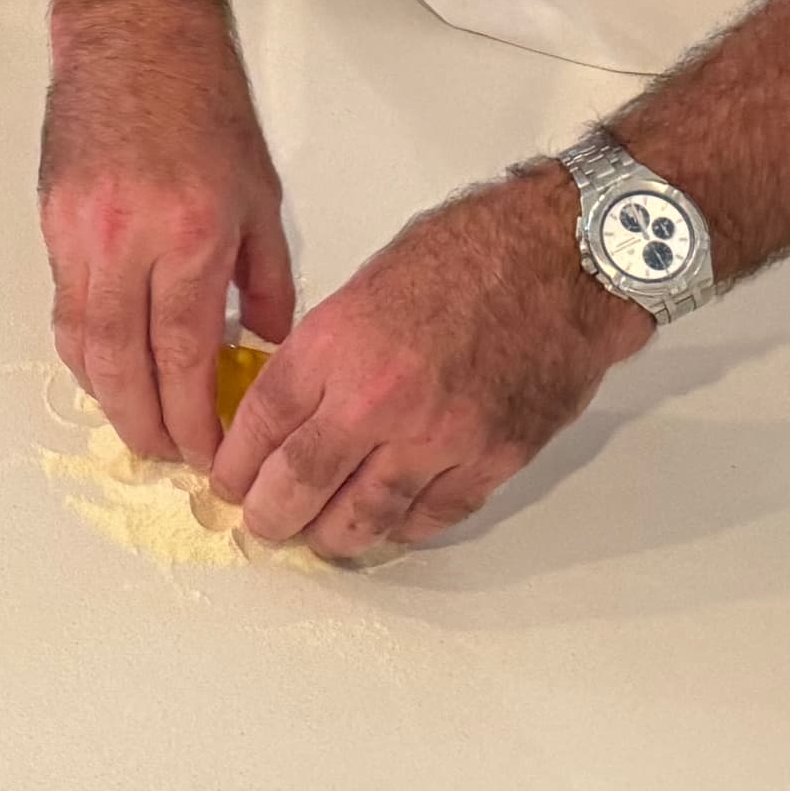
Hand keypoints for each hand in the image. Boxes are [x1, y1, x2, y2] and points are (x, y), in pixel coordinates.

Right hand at [37, 14, 295, 468]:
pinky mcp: (53, 219)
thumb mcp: (261, 193)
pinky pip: (65, 304)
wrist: (136, 35)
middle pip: (124, 364)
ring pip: (83, 342)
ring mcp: (81, 230)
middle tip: (167, 454)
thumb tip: (263, 345)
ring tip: (137, 422)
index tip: (208, 451)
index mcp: (192, 234)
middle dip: (146, 423)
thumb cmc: (203, 101)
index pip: (185, 355)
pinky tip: (107, 365)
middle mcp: (129, 239)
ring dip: (108, 394)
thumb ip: (267, 278)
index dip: (194, 417)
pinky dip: (84, 348)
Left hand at [208, 165, 650, 559]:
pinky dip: (401, 527)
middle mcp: (381, 397)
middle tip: (261, 523)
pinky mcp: (492, 460)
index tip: (228, 479)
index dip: (238, 461)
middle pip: (302, 480)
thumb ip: (327, 351)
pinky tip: (384, 524)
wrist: (562, 259)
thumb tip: (296, 405)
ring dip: (331, 534)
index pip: (265, 422)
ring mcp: (439, 436)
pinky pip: (432, 516)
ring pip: (365, 514)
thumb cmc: (469, 253)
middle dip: (271, 513)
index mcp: (338, 343)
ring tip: (316, 537)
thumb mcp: (366, 287)